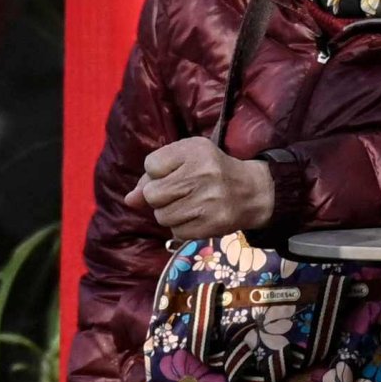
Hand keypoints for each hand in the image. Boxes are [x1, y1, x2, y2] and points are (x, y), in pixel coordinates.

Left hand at [131, 138, 277, 238]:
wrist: (251, 192)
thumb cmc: (211, 172)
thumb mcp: (184, 161)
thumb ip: (152, 177)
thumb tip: (129, 200)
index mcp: (195, 150)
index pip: (151, 165)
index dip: (157, 173)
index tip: (175, 173)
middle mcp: (203, 173)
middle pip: (152, 193)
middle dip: (159, 197)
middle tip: (179, 193)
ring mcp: (208, 200)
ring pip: (162, 215)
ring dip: (169, 213)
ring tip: (188, 205)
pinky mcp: (212, 224)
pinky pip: (176, 231)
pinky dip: (181, 227)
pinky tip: (196, 217)